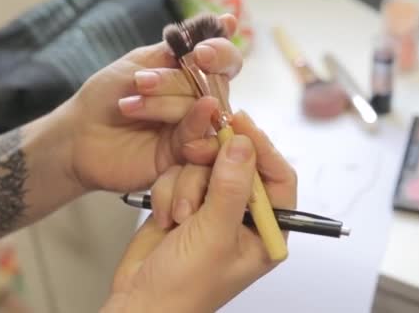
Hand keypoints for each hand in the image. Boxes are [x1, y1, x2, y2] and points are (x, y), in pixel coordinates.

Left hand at [60, 14, 242, 192]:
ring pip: (205, 110)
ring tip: (128, 106)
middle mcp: (199, 101)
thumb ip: (180, 48)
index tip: (201, 52)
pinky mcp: (184, 155)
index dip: (221, 53)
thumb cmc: (106, 96)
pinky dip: (195, 125)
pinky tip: (176, 123)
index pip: (225, 60)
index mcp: (191, 75)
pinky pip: (202, 139)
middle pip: (214, 85)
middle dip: (175, 81)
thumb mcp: (141, 63)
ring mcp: (194, 129)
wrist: (78, 135)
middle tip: (139, 82)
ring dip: (166, 103)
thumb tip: (228, 21)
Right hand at [101, 112, 296, 312]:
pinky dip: (167, 191)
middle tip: (196, 162)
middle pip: (236, 164)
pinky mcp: (183, 202)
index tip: (240, 123)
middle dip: (210, 169)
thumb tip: (244, 145)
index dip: (261, 147)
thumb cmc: (184, 288)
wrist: (141, 302)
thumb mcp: (214, 236)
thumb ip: (230, 187)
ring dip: (185, 188)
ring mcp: (210, 208)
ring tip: (178, 218)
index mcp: (266, 230)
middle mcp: (241, 216)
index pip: (277, 177)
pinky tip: (164, 217)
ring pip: (202, 166)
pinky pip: (178, 174)